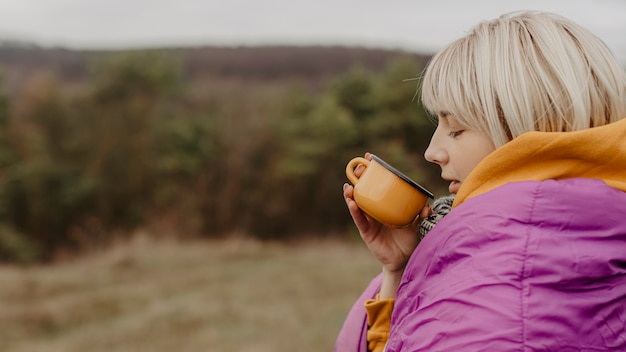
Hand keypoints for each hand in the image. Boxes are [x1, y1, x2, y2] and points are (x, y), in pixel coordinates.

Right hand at [343, 153, 431, 274]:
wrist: (403, 259)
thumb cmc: (408, 240)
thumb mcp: (416, 225)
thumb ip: (420, 215)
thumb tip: (427, 205)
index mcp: (385, 206)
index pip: (378, 185)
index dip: (373, 172)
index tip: (369, 158)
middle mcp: (375, 211)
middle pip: (364, 191)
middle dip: (358, 180)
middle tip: (357, 169)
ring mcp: (369, 220)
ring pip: (357, 205)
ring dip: (351, 195)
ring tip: (348, 186)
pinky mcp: (366, 231)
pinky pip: (360, 219)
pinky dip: (355, 211)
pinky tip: (352, 203)